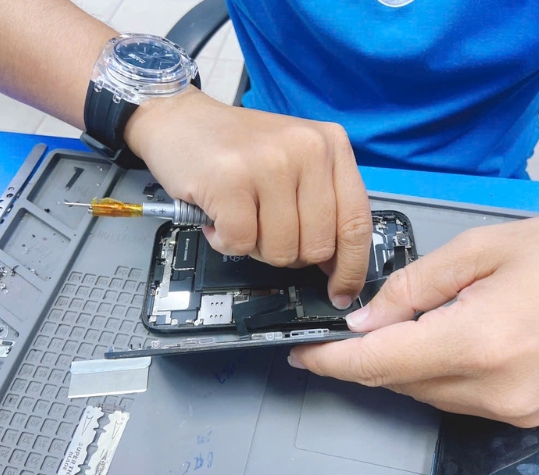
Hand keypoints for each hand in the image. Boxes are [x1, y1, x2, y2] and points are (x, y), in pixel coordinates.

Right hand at [124, 87, 372, 306]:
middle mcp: (308, 149)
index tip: (341, 292)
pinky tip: (218, 217)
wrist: (181, 118)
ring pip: (281, 250)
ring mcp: (269, 163)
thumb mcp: (295, 163)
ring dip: (255, 247)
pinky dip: (226, 241)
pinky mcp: (230, 179)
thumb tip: (337, 265)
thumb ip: (323, 206)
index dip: (351, 267)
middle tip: (264, 230)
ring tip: (240, 217)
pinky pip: (242, 244)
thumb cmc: (237, 148)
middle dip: (288, 254)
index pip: (357, 222)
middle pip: (318, 246)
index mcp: (332, 145)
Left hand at [289, 208, 538, 426]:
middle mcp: (495, 389)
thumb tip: (368, 316)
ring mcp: (515, 409)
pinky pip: (460, 398)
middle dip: (369, 354)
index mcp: (478, 341)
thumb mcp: (484, 249)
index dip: (331, 360)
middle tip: (358, 322)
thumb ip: (415, 286)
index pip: (379, 363)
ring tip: (417, 318)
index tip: (302, 354)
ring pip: (427, 392)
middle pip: (400, 381)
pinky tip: (450, 336)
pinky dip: (439, 371)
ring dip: (406, 361)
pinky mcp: (529, 413)